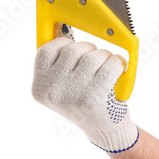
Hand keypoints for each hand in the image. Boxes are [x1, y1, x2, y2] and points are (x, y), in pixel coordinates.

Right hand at [31, 26, 138, 152]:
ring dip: (105, 56)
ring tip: (108, 67)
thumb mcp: (64, 87)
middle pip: (73, 49)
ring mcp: (72, 94)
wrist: (106, 132)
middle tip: (97, 60)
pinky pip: (109, 64)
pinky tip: (118, 70)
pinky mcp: (93, 96)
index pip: (46, 50)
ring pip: (92, 55)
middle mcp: (52, 91)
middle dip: (90, 49)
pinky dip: (117, 63)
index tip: (74, 49)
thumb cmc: (87, 102)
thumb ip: (59, 64)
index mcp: (40, 87)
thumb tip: (60, 26)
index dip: (64, 44)